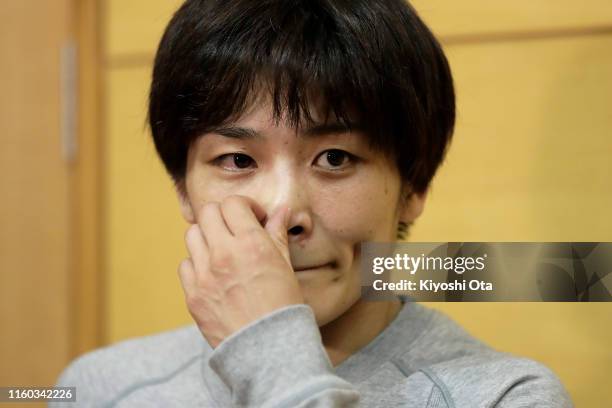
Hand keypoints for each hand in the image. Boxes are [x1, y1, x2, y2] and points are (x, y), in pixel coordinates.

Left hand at [178, 195, 303, 348]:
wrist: (268, 349)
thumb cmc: (283, 307)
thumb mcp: (285, 266)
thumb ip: (277, 233)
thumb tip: (280, 210)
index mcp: (251, 244)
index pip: (233, 204)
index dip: (244, 207)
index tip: (252, 218)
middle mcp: (223, 254)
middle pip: (208, 213)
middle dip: (222, 216)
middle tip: (234, 229)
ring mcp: (204, 275)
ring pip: (192, 235)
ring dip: (207, 236)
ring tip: (221, 250)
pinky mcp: (193, 295)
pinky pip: (185, 265)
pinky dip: (197, 264)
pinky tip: (212, 274)